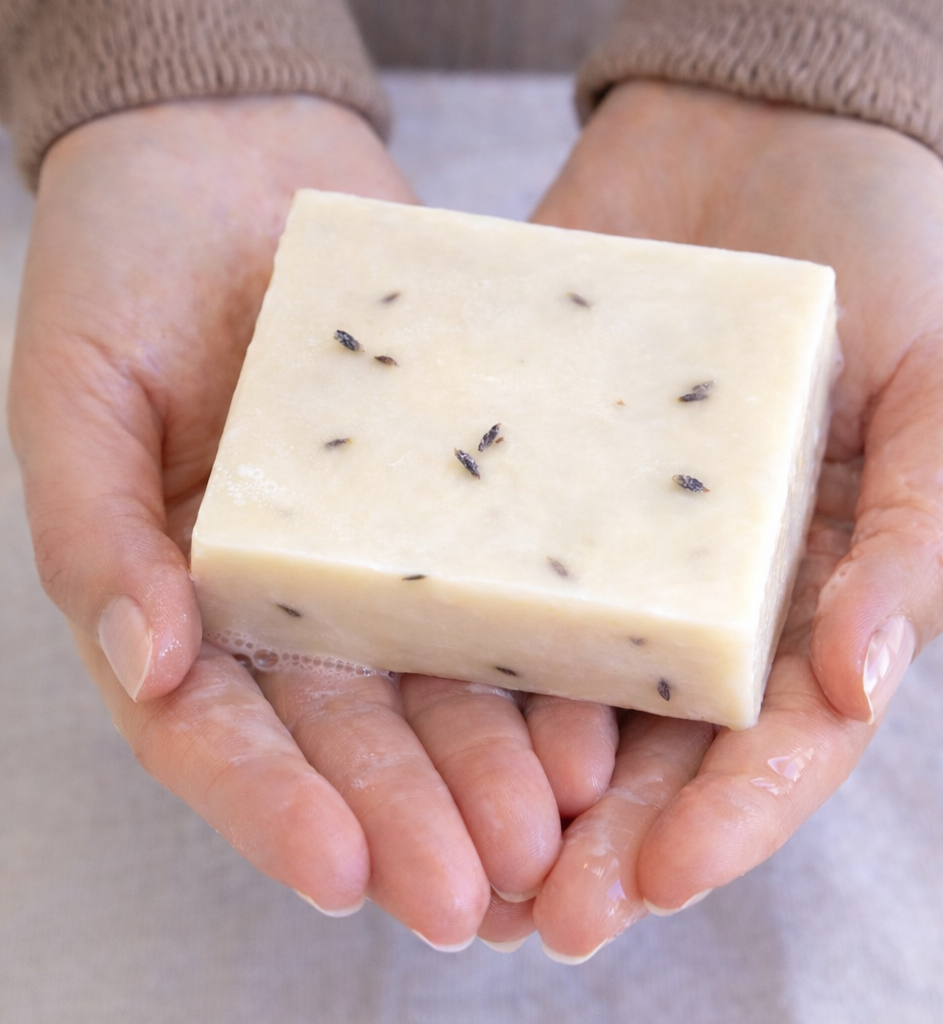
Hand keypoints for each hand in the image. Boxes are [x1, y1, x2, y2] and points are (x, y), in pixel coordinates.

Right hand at [8, 95, 575, 944]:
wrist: (234, 158)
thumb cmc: (126, 265)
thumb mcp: (74, 392)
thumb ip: (93, 533)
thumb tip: (147, 663)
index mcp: (189, 597)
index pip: (223, 735)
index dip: (273, 809)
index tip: (339, 873)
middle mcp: (295, 600)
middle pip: (353, 736)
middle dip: (414, 818)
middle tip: (479, 893)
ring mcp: (386, 554)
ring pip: (443, 686)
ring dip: (495, 766)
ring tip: (554, 829)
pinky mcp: (464, 496)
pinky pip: (512, 582)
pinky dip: (551, 653)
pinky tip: (600, 710)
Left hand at [519, 80, 942, 958]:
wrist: (759, 134)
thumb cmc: (882, 258)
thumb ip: (920, 535)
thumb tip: (859, 682)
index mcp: (810, 594)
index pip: (776, 742)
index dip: (727, 821)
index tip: (659, 882)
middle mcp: (698, 590)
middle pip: (653, 744)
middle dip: (601, 837)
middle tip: (539, 915)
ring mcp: (603, 539)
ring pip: (557, 681)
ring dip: (511, 774)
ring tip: (460, 853)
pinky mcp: (520, 475)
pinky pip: (481, 564)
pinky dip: (449, 634)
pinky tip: (404, 700)